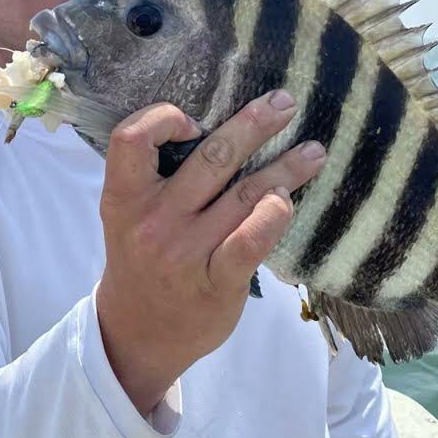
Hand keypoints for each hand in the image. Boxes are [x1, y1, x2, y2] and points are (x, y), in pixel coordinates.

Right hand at [94, 89, 326, 413]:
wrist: (138, 335)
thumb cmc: (141, 261)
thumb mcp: (128, 217)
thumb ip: (155, 178)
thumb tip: (213, 124)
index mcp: (124, 199)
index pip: (131, 140)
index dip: (163, 118)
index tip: (196, 120)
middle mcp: (153, 222)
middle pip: (209, 159)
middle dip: (253, 124)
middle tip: (284, 103)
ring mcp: (186, 253)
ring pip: (244, 195)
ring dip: (285, 167)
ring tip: (313, 151)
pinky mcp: (217, 282)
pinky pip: (253, 240)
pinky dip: (275, 214)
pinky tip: (288, 200)